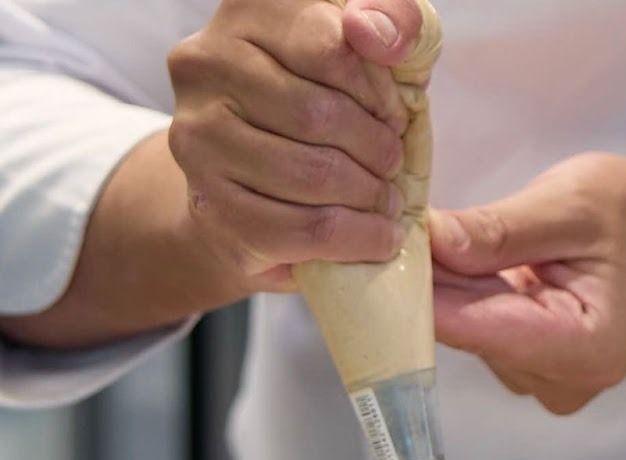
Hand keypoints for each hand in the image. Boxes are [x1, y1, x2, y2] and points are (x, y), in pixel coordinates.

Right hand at [165, 0, 424, 291]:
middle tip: (392, 164)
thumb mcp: (371, 58)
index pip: (332, 46)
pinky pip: (309, 227)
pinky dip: (360, 237)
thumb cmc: (326, 110)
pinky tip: (377, 234)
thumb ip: (392, 23)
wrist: (257, 191)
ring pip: (315, 175)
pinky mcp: (211, 205)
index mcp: (250, 11)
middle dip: (379, 149)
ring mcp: (197, 136)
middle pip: (322, 115)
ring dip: (371, 196)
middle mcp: (205, 63)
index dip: (381, 92)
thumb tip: (375, 33)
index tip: (394, 114)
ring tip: (385, 198)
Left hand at [430, 153, 625, 415]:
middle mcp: (563, 383)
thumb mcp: (572, 204)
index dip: (422, 288)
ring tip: (478, 237)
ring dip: (456, 284)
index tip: (384, 246)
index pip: (477, 328)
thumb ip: (499, 230)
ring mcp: (546, 385)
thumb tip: (426, 240)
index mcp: (584, 348)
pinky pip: (479, 333)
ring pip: (468, 333)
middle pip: (468, 333)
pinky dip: (471, 295)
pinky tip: (490, 263)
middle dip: (438, 279)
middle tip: (419, 220)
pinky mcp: (532, 373)